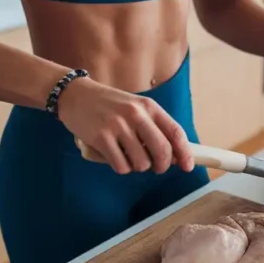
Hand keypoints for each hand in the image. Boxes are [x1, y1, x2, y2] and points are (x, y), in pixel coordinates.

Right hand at [57, 77, 193, 174]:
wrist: (75, 95)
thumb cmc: (108, 105)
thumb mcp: (135, 107)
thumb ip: (152, 127)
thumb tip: (172, 155)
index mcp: (149, 107)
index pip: (175, 132)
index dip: (184, 152)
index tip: (188, 166)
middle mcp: (136, 115)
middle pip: (162, 151)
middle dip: (162, 166)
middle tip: (156, 168)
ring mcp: (118, 126)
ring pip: (141, 163)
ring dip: (137, 166)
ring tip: (128, 156)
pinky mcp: (101, 138)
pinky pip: (121, 166)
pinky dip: (121, 167)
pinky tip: (114, 156)